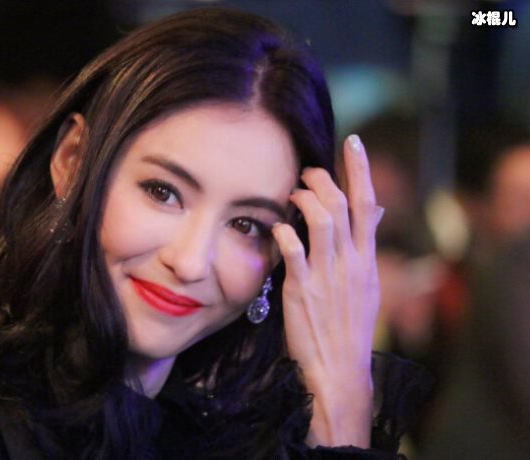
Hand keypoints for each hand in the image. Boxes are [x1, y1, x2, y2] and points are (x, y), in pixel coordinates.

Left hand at [271, 135, 382, 447]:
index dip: (360, 170)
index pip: (367, 204)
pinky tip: (277, 225)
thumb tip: (375, 212)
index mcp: (367, 259)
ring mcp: (328, 275)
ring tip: (291, 194)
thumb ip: (366, 245)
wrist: (340, 370)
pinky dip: (285, 233)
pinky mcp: (302, 290)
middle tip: (307, 172)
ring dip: (304, 199)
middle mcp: (351, 262)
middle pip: (342, 205)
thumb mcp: (367, 283)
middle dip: (323, 180)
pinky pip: (295, 252)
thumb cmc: (349, 326)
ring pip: (322, 221)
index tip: (353, 141)